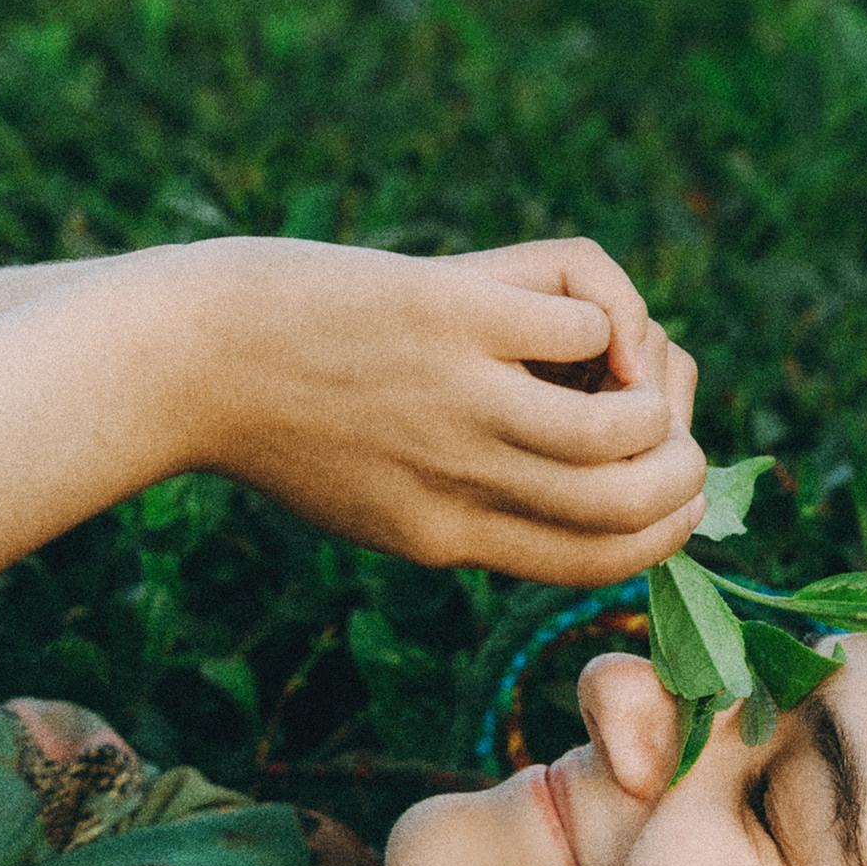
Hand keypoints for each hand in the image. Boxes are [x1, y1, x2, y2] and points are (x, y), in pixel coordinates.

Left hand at [172, 235, 704, 582]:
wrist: (181, 352)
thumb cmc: (275, 417)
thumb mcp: (370, 502)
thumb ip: (466, 508)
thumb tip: (583, 476)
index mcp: (446, 538)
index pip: (599, 562)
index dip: (667, 531)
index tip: (681, 494)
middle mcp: (463, 480)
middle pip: (631, 500)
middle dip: (685, 467)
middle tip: (672, 426)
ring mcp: (461, 396)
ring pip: (626, 421)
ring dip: (657, 389)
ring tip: (629, 361)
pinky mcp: (454, 312)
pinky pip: (586, 321)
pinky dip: (603, 313)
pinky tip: (558, 304)